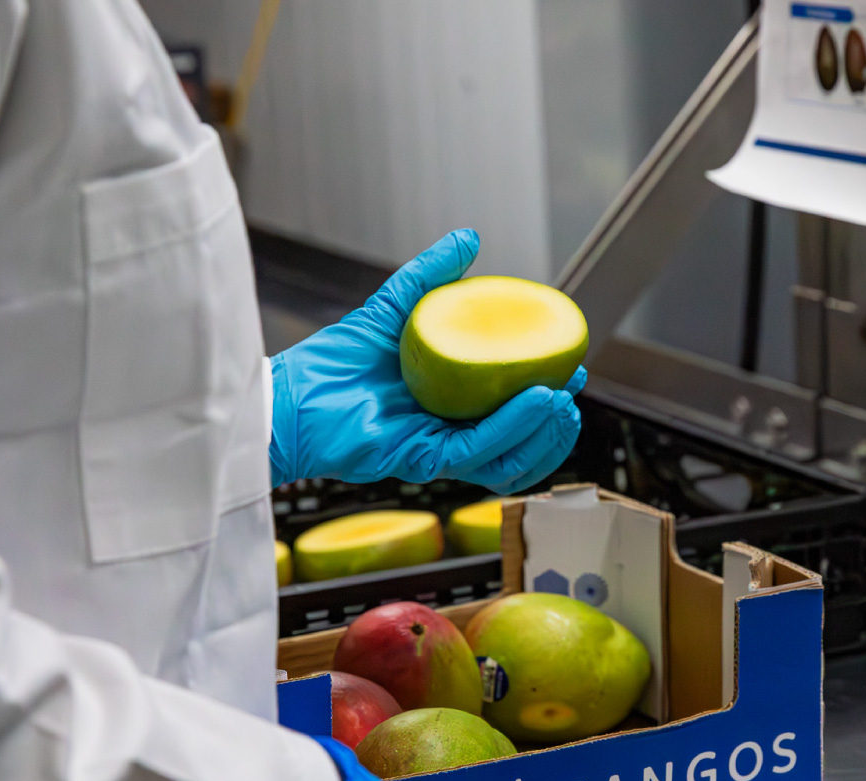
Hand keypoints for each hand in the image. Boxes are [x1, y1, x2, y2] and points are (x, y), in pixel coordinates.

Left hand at [269, 229, 585, 492]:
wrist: (293, 394)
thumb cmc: (334, 361)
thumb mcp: (395, 305)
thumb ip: (432, 275)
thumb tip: (468, 236)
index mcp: (452, 404)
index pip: (514, 411)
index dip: (549, 399)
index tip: (572, 369)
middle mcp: (450, 431)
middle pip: (521, 442)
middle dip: (556, 424)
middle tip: (573, 390)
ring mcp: (439, 448)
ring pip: (510, 456)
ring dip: (543, 431)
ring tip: (561, 399)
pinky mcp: (424, 459)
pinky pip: (479, 449)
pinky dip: (511, 428)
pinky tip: (533, 402)